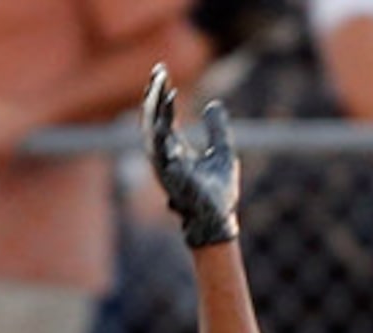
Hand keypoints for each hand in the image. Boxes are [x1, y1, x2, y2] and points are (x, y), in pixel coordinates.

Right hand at [141, 66, 238, 248]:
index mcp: (174, 152)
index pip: (162, 118)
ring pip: (151, 128)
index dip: (161, 96)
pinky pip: (159, 143)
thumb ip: (217, 129)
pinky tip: (166, 103)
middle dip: (152, 95)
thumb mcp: (222, 152)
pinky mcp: (168, 172)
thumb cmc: (219, 194)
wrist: (219, 221)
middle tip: (158, 70)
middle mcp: (164, 157)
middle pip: (151, 120)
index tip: (163, 73)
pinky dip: (161, 124)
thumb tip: (214, 104)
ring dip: (154, 104)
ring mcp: (163, 165)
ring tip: (160, 81)